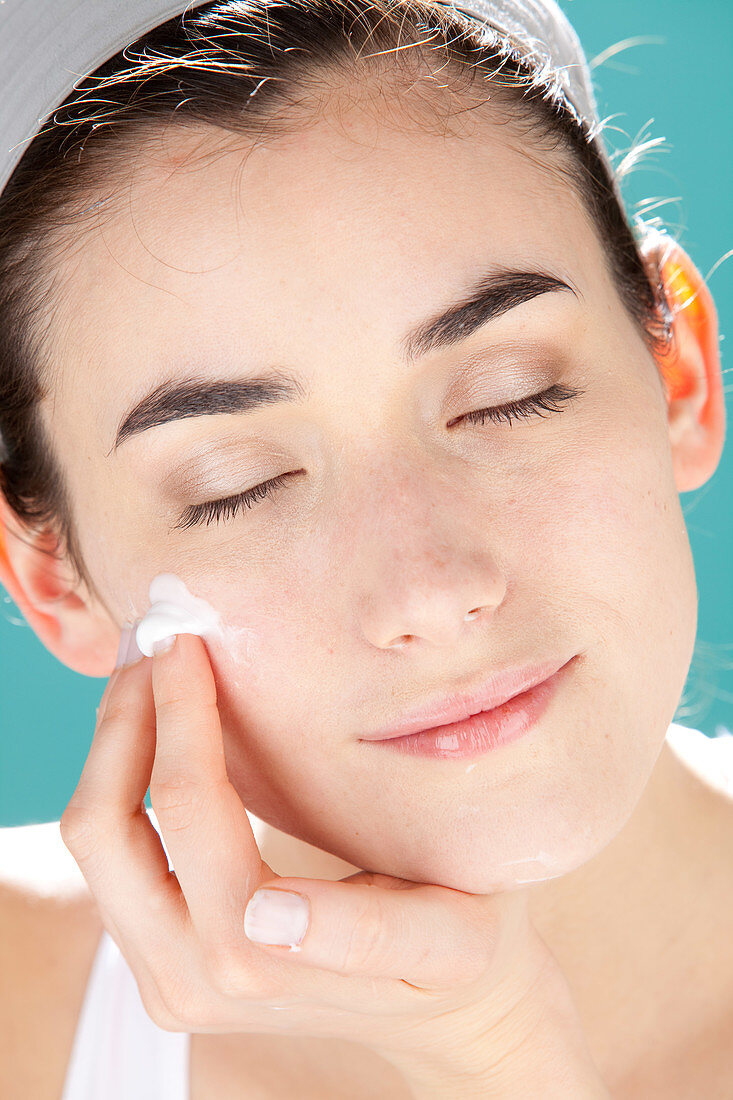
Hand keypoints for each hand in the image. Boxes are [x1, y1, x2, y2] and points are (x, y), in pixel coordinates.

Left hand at [60, 630, 608, 1097]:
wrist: (440, 1005)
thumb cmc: (462, 942)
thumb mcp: (454, 937)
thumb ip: (371, 934)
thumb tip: (268, 913)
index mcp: (265, 965)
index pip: (191, 818)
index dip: (180, 725)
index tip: (189, 648)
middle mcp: (194, 982)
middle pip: (108, 829)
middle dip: (127, 720)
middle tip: (162, 641)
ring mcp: (165, 976)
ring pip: (94, 840)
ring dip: (115, 742)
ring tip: (152, 669)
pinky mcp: (156, 961)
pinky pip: (108, 856)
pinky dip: (120, 775)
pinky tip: (159, 723)